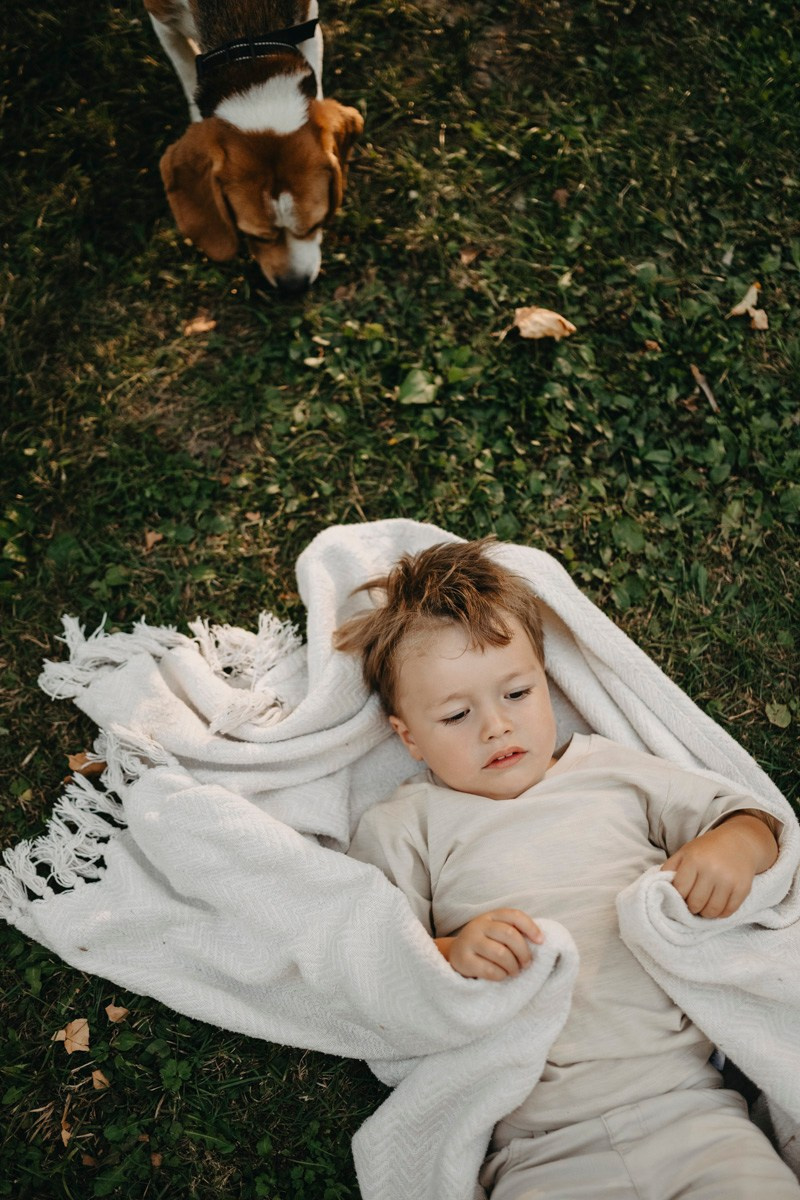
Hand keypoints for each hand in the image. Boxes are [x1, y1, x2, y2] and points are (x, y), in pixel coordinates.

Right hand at [435, 908, 543, 979]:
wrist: (455, 955)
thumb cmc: (485, 945)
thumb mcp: (496, 932)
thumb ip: (514, 931)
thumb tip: (540, 940)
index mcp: (491, 916)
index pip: (514, 915)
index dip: (531, 927)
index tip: (541, 941)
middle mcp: (479, 925)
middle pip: (510, 934)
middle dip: (524, 952)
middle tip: (526, 964)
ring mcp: (469, 941)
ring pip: (501, 953)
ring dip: (513, 966)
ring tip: (514, 971)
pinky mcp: (464, 960)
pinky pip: (490, 970)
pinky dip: (501, 975)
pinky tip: (501, 975)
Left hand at [661, 813, 777, 917]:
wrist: (739, 842)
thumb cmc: (707, 849)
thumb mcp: (685, 852)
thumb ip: (670, 868)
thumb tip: (659, 887)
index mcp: (694, 859)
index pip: (680, 890)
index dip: (677, 897)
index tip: (680, 897)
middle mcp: (711, 870)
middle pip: (695, 903)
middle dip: (691, 907)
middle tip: (692, 904)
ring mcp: (728, 880)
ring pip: (711, 911)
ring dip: (705, 913)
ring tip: (703, 907)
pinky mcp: (743, 888)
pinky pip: (728, 911)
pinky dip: (720, 914)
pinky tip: (717, 907)